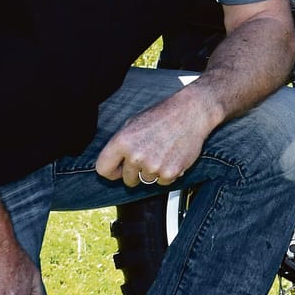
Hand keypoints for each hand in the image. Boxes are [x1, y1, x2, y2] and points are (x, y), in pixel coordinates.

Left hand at [95, 90, 213, 191]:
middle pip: (127, 180)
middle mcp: (135, 155)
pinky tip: (172, 156)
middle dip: (135, 172)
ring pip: (146, 180)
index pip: (103, 170)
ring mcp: (153, 165)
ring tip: (163, 152)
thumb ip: (120, 145)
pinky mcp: (170, 172)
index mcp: (122, 141)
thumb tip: (114, 164)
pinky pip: (163, 182)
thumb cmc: (163, 116)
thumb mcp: (133, 124)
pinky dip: (167, 173)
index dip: (112, 171)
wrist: (192, 112)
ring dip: (153, 171)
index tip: (119, 170)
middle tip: (149, 156)